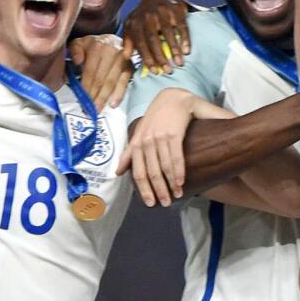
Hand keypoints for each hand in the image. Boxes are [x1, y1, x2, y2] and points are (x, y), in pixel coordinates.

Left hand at [69, 34, 131, 108]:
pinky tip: (113, 104)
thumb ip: (75, 50)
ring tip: (97, 109)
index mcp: (98, 46)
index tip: (81, 99)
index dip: (86, 86)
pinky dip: (119, 94)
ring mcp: (123, 60)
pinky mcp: (130, 67)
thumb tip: (78, 61)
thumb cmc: (93, 45)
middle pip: (101, 78)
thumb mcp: (80, 43)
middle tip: (88, 109)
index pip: (91, 70)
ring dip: (104, 97)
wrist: (111, 40)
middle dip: (94, 95)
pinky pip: (124, 83)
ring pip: (112, 82)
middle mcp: (112, 52)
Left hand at [116, 89, 204, 206]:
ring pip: (164, 167)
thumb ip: (129, 152)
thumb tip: (117, 172)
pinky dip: (178, 171)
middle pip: (151, 172)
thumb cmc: (157, 116)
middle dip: (158, 190)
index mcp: (137, 143)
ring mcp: (159, 137)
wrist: (174, 97)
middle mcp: (146, 141)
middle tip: (165, 203)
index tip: (150, 203)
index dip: (143, 189)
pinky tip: (181, 181)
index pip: (138, 172)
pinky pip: (175, 157)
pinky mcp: (174, 134)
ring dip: (170, 184)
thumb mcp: (139, 133)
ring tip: (176, 194)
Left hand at [122, 0, 191, 73]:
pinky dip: (185, 38)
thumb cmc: (145, 17)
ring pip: (168, 32)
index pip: (140, 42)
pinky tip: (187, 50)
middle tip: (168, 71)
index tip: (154, 71)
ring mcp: (162, 10)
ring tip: (179, 63)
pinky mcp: (176, 8)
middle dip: (160, 56)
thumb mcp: (133, 26)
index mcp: (135, 21)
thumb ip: (129, 41)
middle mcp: (147, 15)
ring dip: (174, 49)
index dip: (147, 57)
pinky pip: (181, 25)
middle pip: (153, 38)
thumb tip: (126, 56)